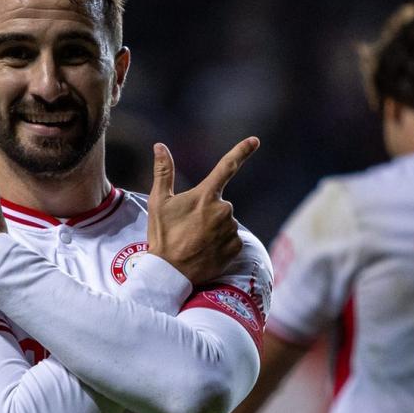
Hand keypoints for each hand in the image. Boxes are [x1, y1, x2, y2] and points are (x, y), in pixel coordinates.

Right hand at [146, 137, 258, 285]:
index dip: (242, 151)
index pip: (227, 167)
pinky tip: (206, 251)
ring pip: (226, 222)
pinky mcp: (236, 247)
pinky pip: (232, 240)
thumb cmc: (162, 235)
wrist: (170, 272)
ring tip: (196, 241)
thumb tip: (160, 145)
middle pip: (220, 203)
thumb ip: (163, 172)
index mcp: (205, 196)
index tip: (255, 140)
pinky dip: (221, 243)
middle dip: (208, 211)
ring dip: (214, 228)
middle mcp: (223, 210)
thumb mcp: (158, 202)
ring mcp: (231, 230)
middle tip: (188, 227)